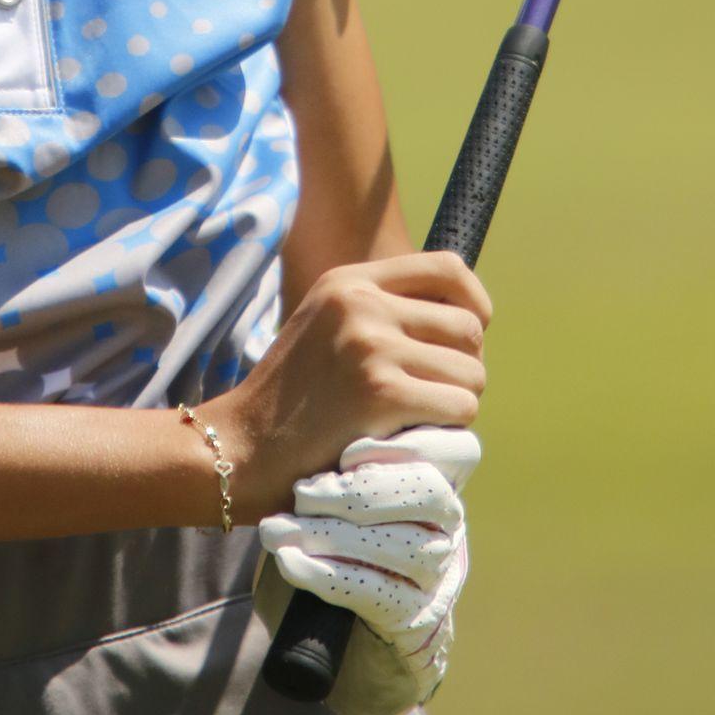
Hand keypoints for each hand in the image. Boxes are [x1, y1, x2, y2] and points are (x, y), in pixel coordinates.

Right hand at [198, 251, 491, 520]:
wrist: (240, 447)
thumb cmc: (289, 399)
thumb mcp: (326, 325)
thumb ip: (380, 311)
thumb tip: (465, 322)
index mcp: (349, 281)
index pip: (447, 268)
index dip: (475, 303)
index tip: (469, 337)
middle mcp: (362, 304)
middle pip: (468, 328)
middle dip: (464, 368)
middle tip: (433, 396)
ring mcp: (371, 347)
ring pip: (471, 372)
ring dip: (458, 403)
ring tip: (419, 419)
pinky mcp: (380, 394)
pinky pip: (459, 407)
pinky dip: (449, 430)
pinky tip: (413, 437)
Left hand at [253, 424, 480, 714]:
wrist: (334, 590)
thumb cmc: (333, 506)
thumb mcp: (347, 456)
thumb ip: (354, 419)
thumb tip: (331, 368)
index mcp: (441, 470)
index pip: (457, 447)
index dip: (409, 444)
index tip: (348, 453)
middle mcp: (448, 518)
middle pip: (428, 492)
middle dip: (362, 491)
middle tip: (303, 491)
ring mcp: (435, 568)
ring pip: (400, 544)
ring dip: (331, 535)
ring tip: (276, 529)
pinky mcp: (412, 613)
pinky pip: (375, 592)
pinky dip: (326, 576)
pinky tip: (288, 561)